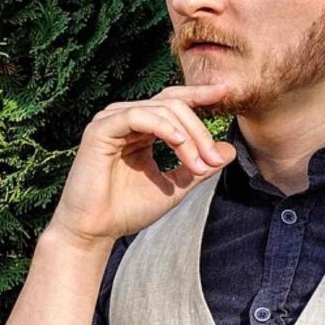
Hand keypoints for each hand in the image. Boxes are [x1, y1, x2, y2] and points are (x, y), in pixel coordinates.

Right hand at [46, 84, 236, 247]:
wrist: (96, 231)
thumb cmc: (128, 210)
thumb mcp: (175, 187)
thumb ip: (199, 167)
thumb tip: (229, 150)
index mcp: (142, 128)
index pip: (174, 102)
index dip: (199, 95)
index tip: (225, 93)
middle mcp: (126, 118)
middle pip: (173, 104)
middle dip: (200, 130)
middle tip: (215, 160)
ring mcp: (112, 121)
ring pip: (161, 110)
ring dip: (188, 137)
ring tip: (200, 164)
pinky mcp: (100, 129)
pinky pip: (137, 116)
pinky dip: (163, 127)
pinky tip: (179, 143)